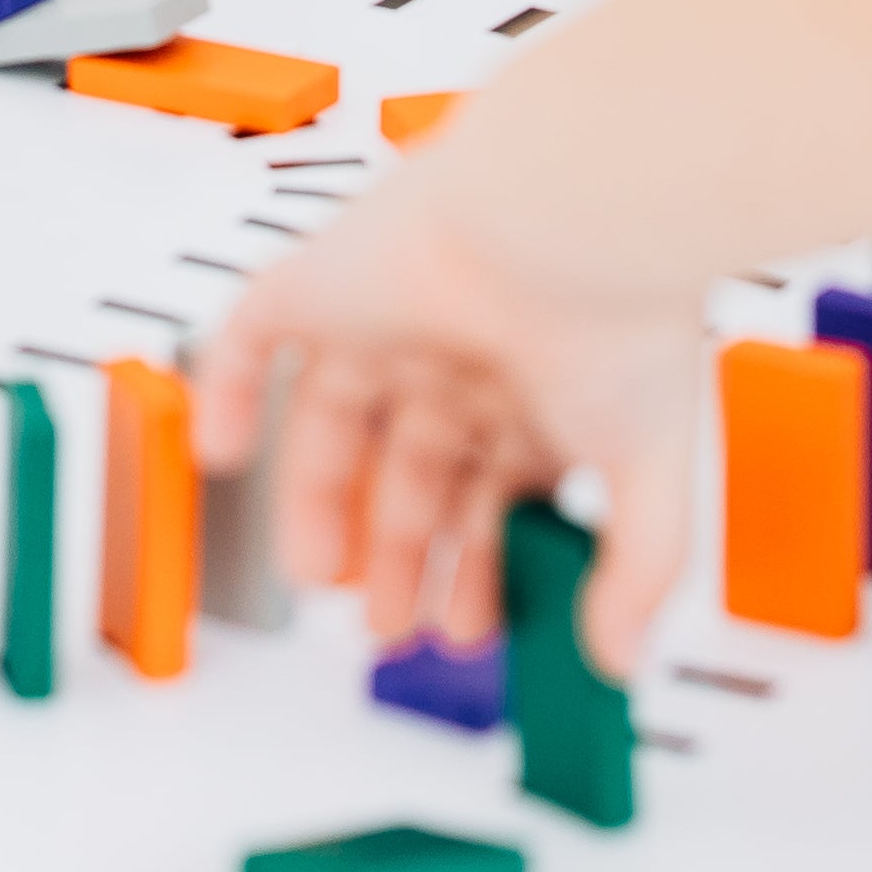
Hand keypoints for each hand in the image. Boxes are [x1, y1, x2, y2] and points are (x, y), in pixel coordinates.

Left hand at [192, 169, 705, 678]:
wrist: (564, 215)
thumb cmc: (615, 318)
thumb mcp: (647, 471)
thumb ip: (638, 571)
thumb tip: (616, 655)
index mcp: (538, 386)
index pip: (492, 488)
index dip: (476, 564)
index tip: (465, 626)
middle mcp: (462, 351)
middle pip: (414, 466)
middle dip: (402, 550)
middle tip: (388, 624)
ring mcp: (389, 314)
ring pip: (338, 419)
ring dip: (323, 502)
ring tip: (318, 578)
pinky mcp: (326, 279)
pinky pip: (256, 333)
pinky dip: (230, 392)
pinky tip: (223, 453)